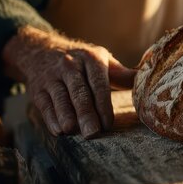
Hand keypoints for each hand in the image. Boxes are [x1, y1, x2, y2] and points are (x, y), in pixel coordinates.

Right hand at [2, 26, 136, 137]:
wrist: (41, 51)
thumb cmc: (81, 61)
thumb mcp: (101, 60)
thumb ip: (121, 73)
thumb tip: (145, 80)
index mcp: (91, 59)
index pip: (99, 83)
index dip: (103, 103)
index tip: (108, 122)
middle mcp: (70, 66)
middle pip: (79, 92)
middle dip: (86, 113)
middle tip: (93, 132)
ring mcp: (52, 77)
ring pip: (60, 98)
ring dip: (66, 115)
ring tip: (73, 130)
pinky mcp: (37, 88)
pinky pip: (44, 104)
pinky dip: (51, 118)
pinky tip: (58, 130)